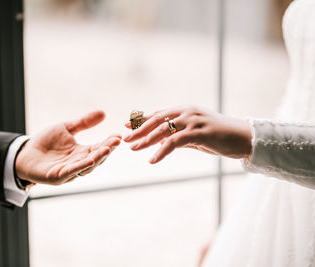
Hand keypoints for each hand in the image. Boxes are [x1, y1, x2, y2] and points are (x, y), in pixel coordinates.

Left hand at [15, 110, 120, 184]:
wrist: (24, 153)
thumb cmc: (45, 142)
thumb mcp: (67, 128)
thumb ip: (84, 122)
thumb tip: (103, 113)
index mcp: (82, 153)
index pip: (99, 148)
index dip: (109, 143)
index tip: (118, 135)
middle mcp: (78, 164)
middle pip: (96, 159)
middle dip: (106, 151)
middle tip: (115, 142)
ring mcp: (68, 172)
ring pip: (86, 167)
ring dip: (96, 159)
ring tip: (105, 150)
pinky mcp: (56, 177)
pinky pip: (70, 173)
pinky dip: (79, 167)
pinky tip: (87, 160)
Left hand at [124, 106, 251, 163]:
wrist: (243, 138)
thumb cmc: (219, 136)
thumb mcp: (195, 135)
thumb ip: (178, 136)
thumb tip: (161, 143)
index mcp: (184, 110)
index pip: (158, 114)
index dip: (141, 120)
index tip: (126, 126)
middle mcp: (186, 112)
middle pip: (156, 120)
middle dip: (139, 130)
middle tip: (125, 139)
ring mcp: (193, 121)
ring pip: (163, 130)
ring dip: (146, 141)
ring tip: (134, 149)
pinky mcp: (199, 132)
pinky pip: (175, 142)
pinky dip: (162, 151)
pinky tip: (153, 160)